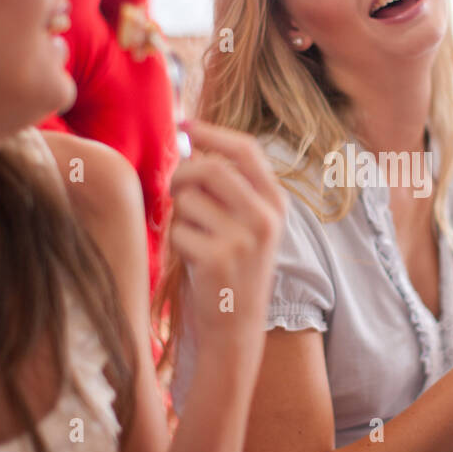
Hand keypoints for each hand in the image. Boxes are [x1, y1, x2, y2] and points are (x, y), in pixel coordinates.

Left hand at [168, 121, 285, 345]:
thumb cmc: (233, 266)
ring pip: (189, 200)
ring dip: (180, 216)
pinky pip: (178, 230)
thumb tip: (191, 143)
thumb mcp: (247, 223)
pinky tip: (193, 260)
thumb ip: (229, 186)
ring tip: (195, 238)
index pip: (246, 150)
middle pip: (211, 169)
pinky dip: (176, 242)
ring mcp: (244, 239)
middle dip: (183, 176)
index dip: (212, 133)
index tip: (186, 125)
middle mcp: (266, 218)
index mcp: (276, 202)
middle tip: (176, 191)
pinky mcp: (218, 259)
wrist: (236, 325)